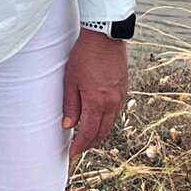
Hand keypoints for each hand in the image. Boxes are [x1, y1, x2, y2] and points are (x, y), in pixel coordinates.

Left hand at [63, 29, 128, 161]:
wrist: (105, 37)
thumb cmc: (84, 55)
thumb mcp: (70, 80)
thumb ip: (70, 104)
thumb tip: (68, 125)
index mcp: (97, 102)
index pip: (88, 132)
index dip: (80, 145)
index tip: (72, 153)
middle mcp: (112, 103)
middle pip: (101, 131)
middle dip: (90, 143)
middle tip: (78, 149)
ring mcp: (120, 96)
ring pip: (110, 123)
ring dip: (99, 133)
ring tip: (86, 138)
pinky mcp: (123, 90)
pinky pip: (115, 112)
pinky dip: (106, 121)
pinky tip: (98, 120)